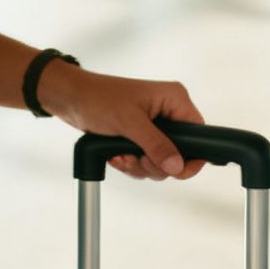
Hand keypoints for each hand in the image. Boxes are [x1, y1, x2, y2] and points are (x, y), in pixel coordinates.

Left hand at [39, 62, 211, 181]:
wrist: (71, 99)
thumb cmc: (98, 98)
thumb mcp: (129, 123)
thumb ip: (156, 145)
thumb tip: (177, 166)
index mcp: (174, 99)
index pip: (198, 134)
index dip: (190, 157)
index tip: (173, 170)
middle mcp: (168, 112)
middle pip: (180, 154)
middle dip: (156, 163)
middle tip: (137, 158)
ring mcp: (155, 126)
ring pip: (162, 162)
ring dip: (140, 166)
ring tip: (121, 155)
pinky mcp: (141, 137)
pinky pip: (147, 161)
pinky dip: (132, 164)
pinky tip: (116, 156)